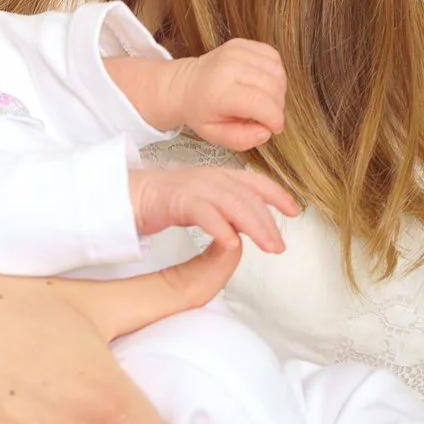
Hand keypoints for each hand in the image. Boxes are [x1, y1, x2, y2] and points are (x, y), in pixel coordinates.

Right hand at [129, 164, 298, 253]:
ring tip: (268, 247)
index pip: (255, 182)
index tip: (294, 211)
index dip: (277, 195)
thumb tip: (246, 231)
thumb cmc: (166, 201)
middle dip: (268, 221)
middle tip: (279, 246)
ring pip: (233, 203)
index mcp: (219, 176)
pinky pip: (203, 211)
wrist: (129, 195)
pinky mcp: (176, 199)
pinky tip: (231, 243)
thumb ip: (226, 211)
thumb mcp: (204, 202)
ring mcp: (194, 186)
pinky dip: (220, 227)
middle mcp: (211, 177)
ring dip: (255, 226)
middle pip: (248, 197)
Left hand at [171, 38, 287, 149]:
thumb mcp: (215, 135)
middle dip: (277, 106)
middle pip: (273, 87)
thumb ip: (242, 139)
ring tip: (266, 100)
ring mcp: (236, 52)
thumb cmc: (200, 112)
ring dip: (279, 89)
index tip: (275, 128)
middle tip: (267, 115)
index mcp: (219, 92)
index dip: (275, 119)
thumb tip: (266, 131)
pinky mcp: (242, 44)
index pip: (260, 103)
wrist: (185, 84)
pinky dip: (275, 72)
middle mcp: (228, 67)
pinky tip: (263, 83)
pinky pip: (273, 56)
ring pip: (277, 71)